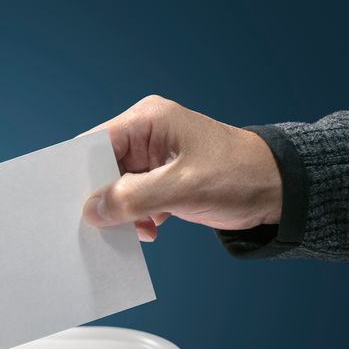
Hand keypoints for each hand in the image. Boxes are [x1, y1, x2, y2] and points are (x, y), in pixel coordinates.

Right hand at [82, 95, 282, 240]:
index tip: (70, 203)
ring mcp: (150, 158)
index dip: (79, 172)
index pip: (95, 143)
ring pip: (114, 187)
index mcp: (146, 120)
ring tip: (137, 228)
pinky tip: (151, 228)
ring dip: (120, 212)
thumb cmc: (240, 175)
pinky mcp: (158, 179)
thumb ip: (134, 198)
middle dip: (100, 198)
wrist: (278, 190)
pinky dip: (135, 217)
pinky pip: (131, 199)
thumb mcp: (183, 187)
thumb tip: (92, 211)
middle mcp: (144, 135)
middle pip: (100, 167)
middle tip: (98, 224)